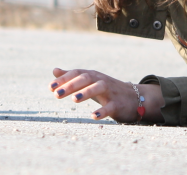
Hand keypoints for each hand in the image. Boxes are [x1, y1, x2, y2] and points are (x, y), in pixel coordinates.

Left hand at [49, 67, 164, 122]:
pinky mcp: (118, 104)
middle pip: (87, 78)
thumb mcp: (90, 82)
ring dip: (87, 92)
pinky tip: (93, 115)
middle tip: (57, 94)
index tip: (50, 88)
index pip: (78, 73)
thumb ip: (73, 77)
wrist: (135, 98)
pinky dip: (102, 111)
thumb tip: (55, 70)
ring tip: (74, 100)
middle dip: (71, 85)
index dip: (64, 79)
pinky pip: (110, 106)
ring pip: (99, 88)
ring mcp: (111, 92)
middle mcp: (102, 81)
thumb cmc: (108, 91)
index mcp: (94, 76)